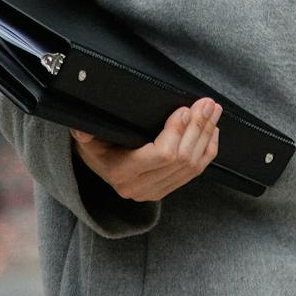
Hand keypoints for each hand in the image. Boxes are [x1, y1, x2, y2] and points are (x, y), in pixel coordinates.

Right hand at [72, 97, 220, 202]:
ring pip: (192, 165)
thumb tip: (81, 128)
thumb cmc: (97, 148)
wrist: (100, 169)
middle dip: (198, 127)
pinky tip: (213, 131)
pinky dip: (209, 150)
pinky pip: (196, 172)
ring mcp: (156, 192)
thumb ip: (85, 133)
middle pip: (181, 158)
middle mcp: (140, 187)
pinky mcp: (167, 190)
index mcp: (122, 173)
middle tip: (207, 103)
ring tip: (213, 111)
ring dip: (206, 135)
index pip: (160, 155)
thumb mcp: (88, 140)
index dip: (177, 132)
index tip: (184, 109)